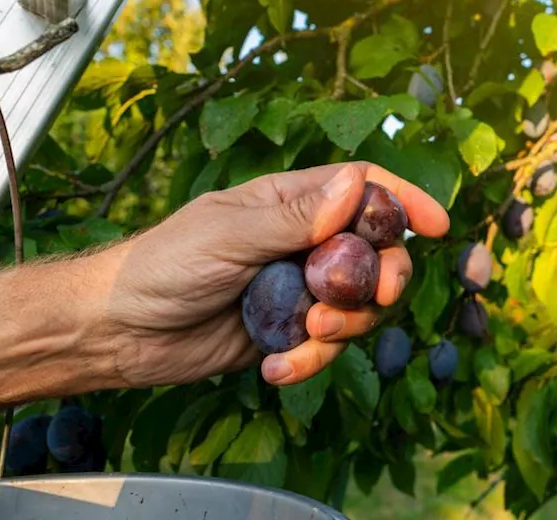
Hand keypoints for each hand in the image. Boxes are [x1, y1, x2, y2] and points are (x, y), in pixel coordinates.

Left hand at [85, 162, 449, 387]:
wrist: (119, 330)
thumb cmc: (163, 264)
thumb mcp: (228, 234)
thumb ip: (294, 218)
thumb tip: (355, 186)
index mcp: (290, 202)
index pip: (363, 190)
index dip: (404, 202)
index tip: (437, 226)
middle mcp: (302, 243)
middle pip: (375, 254)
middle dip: (384, 278)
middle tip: (376, 297)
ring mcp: (297, 290)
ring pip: (356, 308)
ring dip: (343, 327)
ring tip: (305, 335)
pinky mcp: (285, 335)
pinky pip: (323, 348)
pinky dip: (308, 362)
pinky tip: (275, 370)